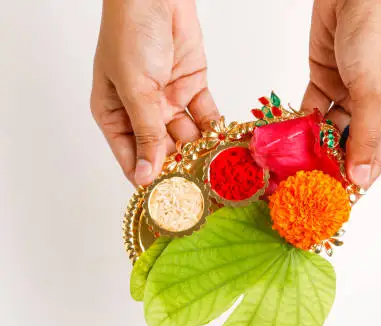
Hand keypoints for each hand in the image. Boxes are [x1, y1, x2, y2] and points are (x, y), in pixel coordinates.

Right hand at [91, 0, 218, 185]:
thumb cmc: (131, 35)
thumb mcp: (135, 88)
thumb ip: (145, 132)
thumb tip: (144, 175)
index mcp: (114, 114)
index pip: (131, 157)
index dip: (149, 178)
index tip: (169, 201)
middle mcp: (141, 112)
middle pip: (162, 150)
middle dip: (181, 167)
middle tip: (203, 191)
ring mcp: (168, 100)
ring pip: (187, 135)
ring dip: (202, 152)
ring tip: (220, 174)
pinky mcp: (192, 88)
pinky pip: (206, 116)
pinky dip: (217, 130)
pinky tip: (230, 147)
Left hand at [302, 0, 380, 188]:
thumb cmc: (378, 33)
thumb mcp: (373, 89)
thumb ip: (363, 135)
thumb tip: (360, 177)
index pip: (378, 155)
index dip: (358, 177)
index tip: (336, 199)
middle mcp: (376, 106)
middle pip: (351, 145)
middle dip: (330, 163)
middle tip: (307, 187)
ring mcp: (350, 93)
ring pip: (329, 130)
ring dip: (312, 146)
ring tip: (292, 168)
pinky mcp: (326, 80)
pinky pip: (313, 109)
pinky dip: (301, 123)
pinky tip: (288, 141)